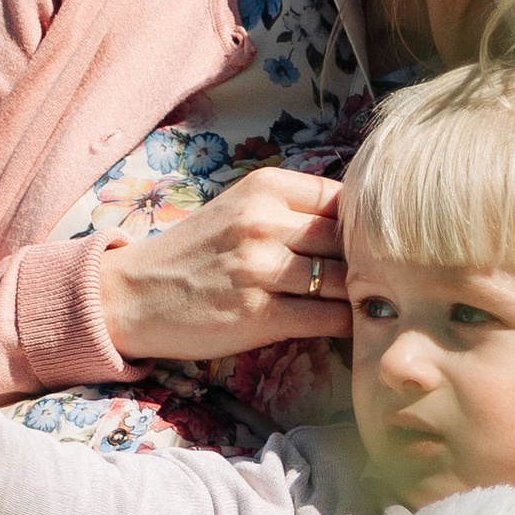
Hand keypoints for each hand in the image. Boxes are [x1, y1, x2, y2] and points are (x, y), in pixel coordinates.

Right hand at [94, 169, 347, 361]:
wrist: (133, 296)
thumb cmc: (195, 254)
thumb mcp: (240, 210)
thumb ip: (294, 211)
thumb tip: (364, 227)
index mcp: (264, 187)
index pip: (345, 199)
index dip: (366, 227)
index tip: (372, 247)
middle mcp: (263, 222)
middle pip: (350, 241)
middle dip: (370, 264)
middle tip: (381, 282)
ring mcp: (260, 268)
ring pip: (344, 280)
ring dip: (360, 297)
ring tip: (368, 305)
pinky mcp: (258, 314)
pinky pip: (327, 318)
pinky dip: (345, 325)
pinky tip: (346, 327)